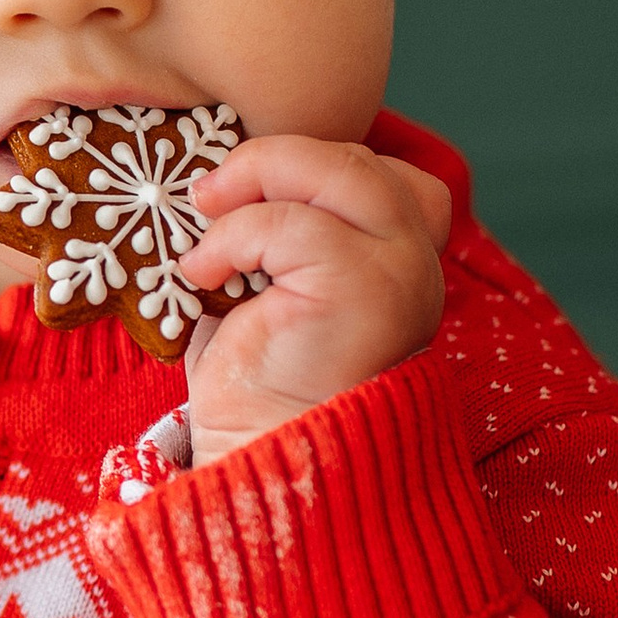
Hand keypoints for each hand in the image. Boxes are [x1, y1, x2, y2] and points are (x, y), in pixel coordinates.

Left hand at [183, 136, 451, 467]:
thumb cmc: (259, 379)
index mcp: (399, 259)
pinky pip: (289, 222)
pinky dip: (231, 236)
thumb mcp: (269, 285)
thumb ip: (277, 226)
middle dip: (271, 160)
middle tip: (205, 194)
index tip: (243, 192)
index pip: (378, 170)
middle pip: (355, 159)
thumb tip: (222, 170)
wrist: (266, 458)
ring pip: (333, 170)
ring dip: (252, 181)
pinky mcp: (363, 288)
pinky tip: (203, 274)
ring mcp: (399, 271)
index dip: (307, 163)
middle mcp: (414, 260)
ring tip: (202, 223)